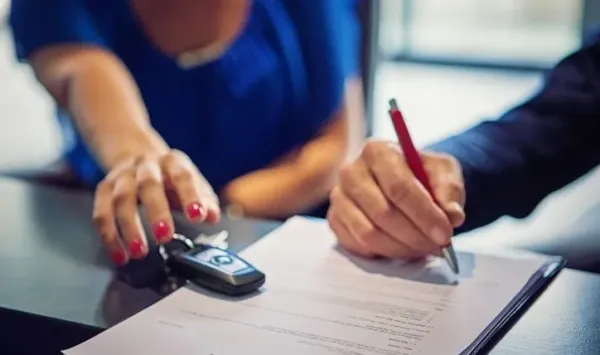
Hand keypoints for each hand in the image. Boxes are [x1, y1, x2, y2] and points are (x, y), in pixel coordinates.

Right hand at [92, 149, 219, 265]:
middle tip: (163, 236)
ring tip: (138, 252)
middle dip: (156, 212)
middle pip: (148, 185)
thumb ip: (205, 201)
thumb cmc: (172, 178)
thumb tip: (212, 216)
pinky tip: (120, 256)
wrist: (140, 158)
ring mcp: (122, 176)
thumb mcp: (194, 184)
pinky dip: (109, 236)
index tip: (197, 216)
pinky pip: (101, 213)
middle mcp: (146, 166)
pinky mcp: (104, 188)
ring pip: (120, 199)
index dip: (190, 196)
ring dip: (128, 227)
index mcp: (173, 162)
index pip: (183, 176)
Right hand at [327, 140, 464, 259]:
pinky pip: (358, 245)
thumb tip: (452, 215)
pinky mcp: (335, 219)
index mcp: (377, 150)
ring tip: (422, 248)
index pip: (398, 187)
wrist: (402, 180)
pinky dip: (384, 252)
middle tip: (438, 246)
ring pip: (369, 233)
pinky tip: (402, 247)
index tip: (445, 233)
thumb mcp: (443, 171)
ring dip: (401, 247)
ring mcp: (339, 197)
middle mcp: (351, 171)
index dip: (424, 214)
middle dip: (415, 235)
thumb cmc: (421, 174)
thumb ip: (449, 189)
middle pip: (383, 212)